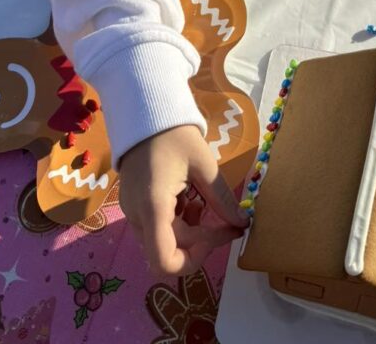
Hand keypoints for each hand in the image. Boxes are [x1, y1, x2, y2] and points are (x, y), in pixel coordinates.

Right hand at [119, 124, 249, 275]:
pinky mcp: (135, 206)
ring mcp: (133, 212)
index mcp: (153, 207)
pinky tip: (190, 198)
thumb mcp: (203, 164)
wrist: (145, 113)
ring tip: (206, 204)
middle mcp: (138, 216)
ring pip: (164, 241)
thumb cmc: (174, 134)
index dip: (195, 259)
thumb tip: (242, 223)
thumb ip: (222, 199)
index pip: (165, 262)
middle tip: (228, 222)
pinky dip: (179, 222)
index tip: (217, 233)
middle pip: (170, 251)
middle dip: (202, 241)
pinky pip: (158, 227)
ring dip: (191, 232)